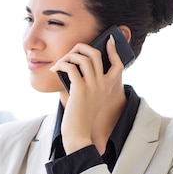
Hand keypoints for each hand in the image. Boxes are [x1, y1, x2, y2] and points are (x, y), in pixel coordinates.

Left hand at [50, 36, 123, 153]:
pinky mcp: (80, 89)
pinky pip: (71, 67)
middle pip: (95, 54)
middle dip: (81, 47)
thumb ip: (89, 84)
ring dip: (68, 56)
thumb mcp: (90, 99)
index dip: (114, 50)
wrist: (78, 133)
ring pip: (82, 58)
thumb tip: (76, 65)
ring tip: (60, 63)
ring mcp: (93, 86)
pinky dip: (61, 65)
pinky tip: (55, 69)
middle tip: (71, 52)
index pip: (118, 64)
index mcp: (108, 87)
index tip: (108, 40)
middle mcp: (103, 85)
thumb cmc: (81, 116)